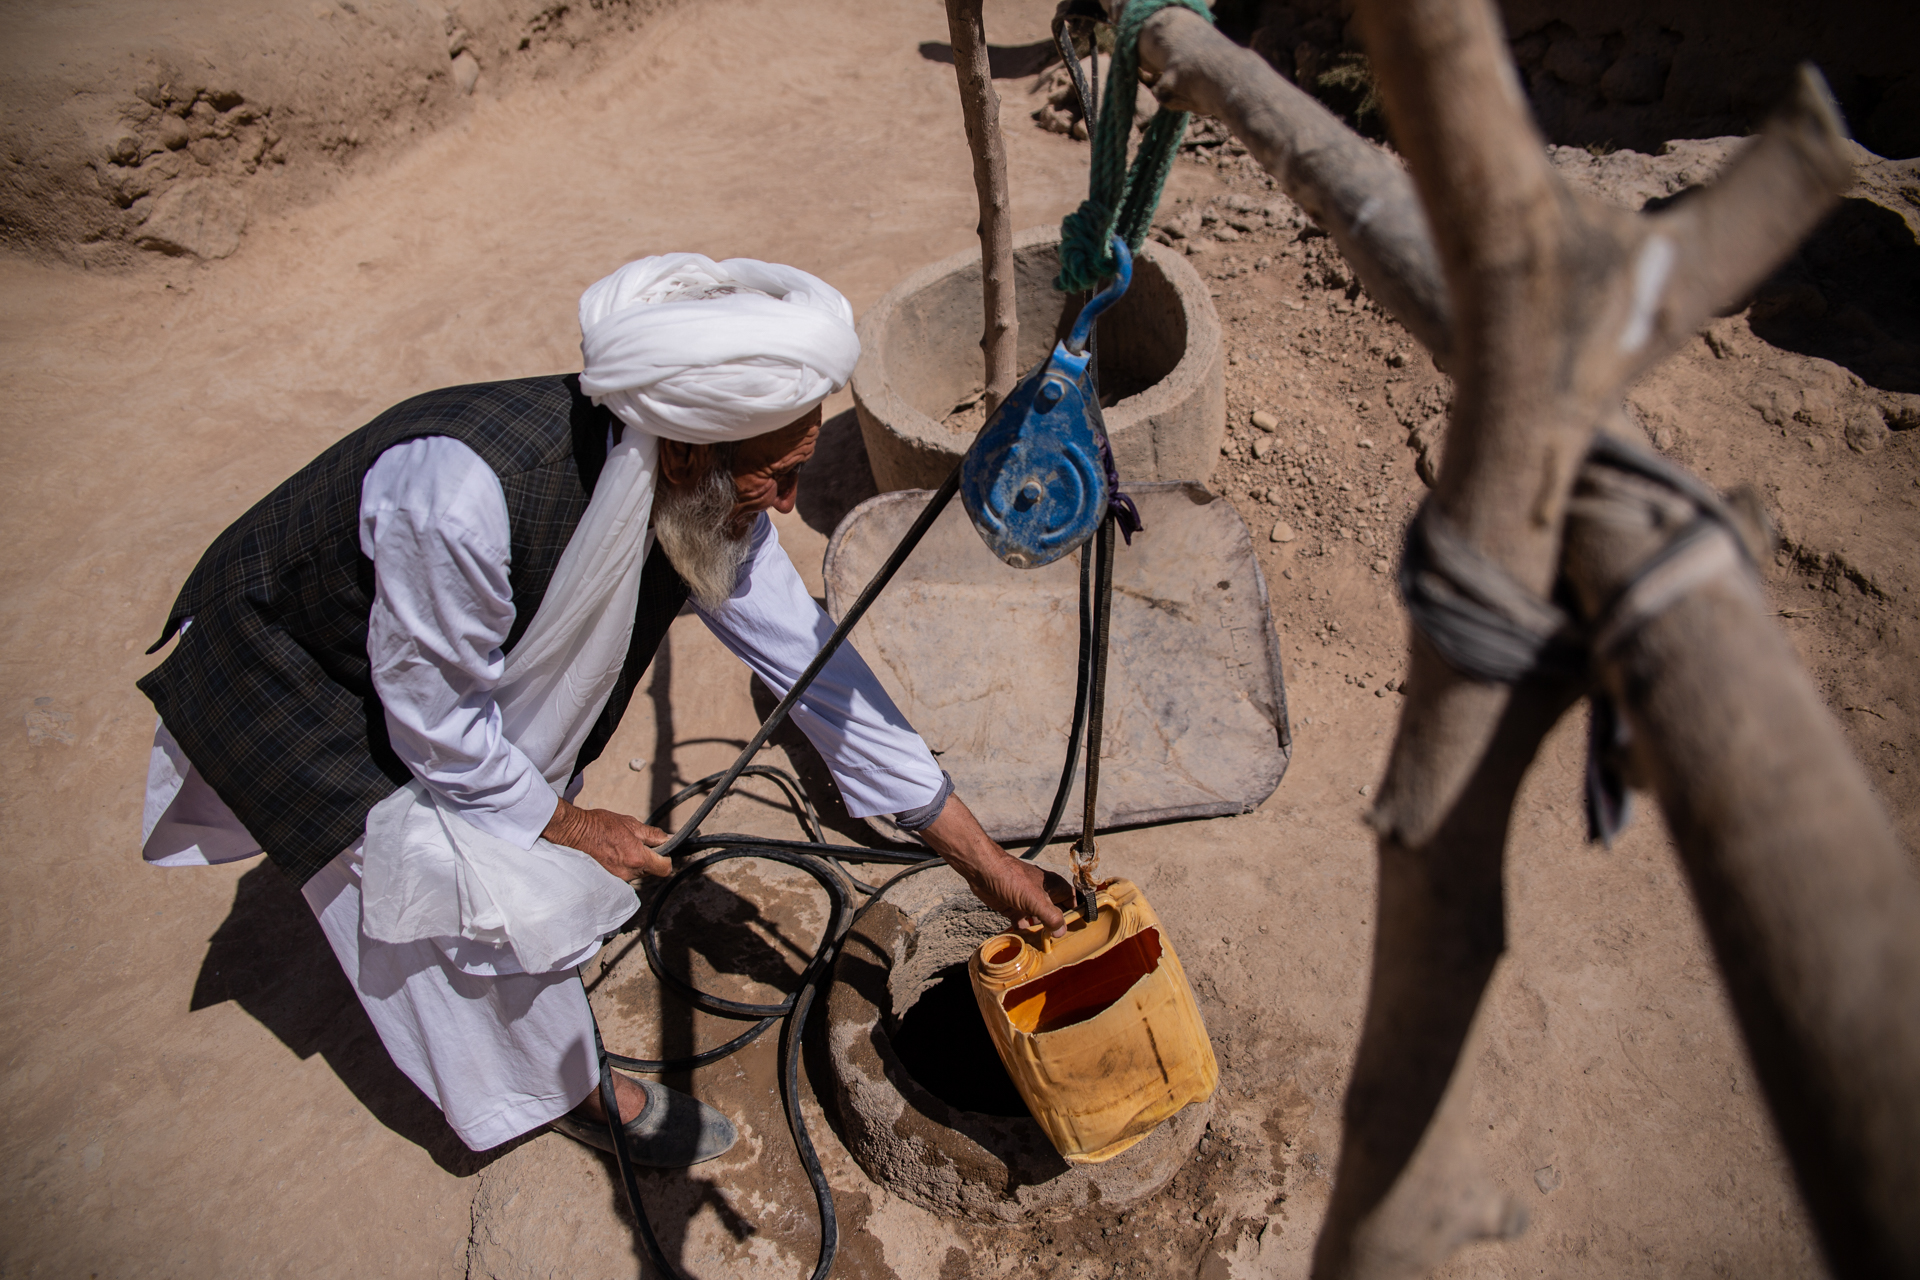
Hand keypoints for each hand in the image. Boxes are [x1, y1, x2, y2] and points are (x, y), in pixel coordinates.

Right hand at [542, 798, 672, 882]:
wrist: (578, 832)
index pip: (664, 868)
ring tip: (626, 846)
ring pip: (639, 873)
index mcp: (638, 859)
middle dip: (651, 858)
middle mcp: (630, 873)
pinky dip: (627, 864)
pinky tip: (618, 852)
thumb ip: (653, 835)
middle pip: (652, 871)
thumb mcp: (632, 824)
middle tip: (641, 843)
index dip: (666, 858)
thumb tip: (668, 839)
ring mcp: (619, 877)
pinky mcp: (611, 878)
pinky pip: (627, 873)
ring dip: (638, 862)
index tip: (662, 849)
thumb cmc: (603, 825)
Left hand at [916, 794, 1072, 936]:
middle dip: (1059, 928)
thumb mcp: (1034, 899)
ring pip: (1040, 921)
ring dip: (1042, 933)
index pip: (1073, 902)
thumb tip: (1061, 932)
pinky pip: (1024, 924)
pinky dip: (1025, 933)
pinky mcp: (1014, 908)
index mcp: (1054, 887)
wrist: (982, 871)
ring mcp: (1028, 902)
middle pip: (1056, 914)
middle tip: (1063, 945)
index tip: (1080, 931)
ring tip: (1046, 949)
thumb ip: (1050, 916)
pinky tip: (1027, 944)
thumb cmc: (1011, 878)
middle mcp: (1043, 895)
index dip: (1077, 915)